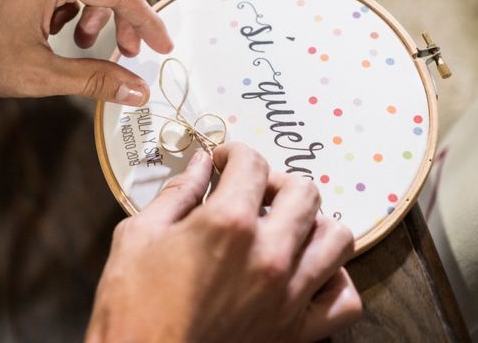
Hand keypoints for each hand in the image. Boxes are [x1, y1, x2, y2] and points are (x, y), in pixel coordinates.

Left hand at [0, 0, 172, 102]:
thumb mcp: (39, 74)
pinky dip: (72, 1)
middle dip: (124, 13)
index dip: (147, 22)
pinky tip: (56, 29)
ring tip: (79, 43)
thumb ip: (96, 79)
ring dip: (96, 8)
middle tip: (124, 50)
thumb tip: (137, 90)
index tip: (162, 45)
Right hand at [87, 143, 361, 341]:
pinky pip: (345, 300)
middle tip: (252, 192)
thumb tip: (199, 164)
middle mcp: (269, 254)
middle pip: (303, 190)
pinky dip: (334, 280)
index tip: (222, 162)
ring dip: (313, 223)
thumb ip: (177, 193)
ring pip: (337, 237)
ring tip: (285, 228)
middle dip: (276, 181)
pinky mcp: (297, 331)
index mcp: (228, 224)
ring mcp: (289, 293)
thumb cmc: (132, 304)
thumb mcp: (139, 235)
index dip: (234, 153)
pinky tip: (308, 273)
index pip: (252, 163)